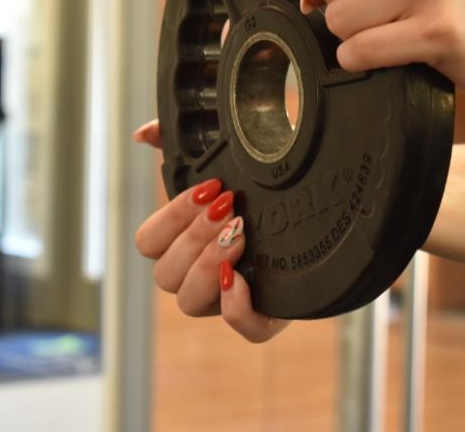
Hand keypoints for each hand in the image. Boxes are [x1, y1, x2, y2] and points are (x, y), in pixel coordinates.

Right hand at [132, 120, 289, 342]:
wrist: (320, 208)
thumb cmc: (261, 188)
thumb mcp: (226, 158)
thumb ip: (180, 142)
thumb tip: (144, 133)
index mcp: (182, 242)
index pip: (148, 242)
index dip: (170, 217)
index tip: (208, 190)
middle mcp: (198, 274)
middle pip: (165, 274)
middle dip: (194, 237)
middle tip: (228, 208)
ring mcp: (228, 298)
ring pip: (191, 303)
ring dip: (208, 265)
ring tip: (239, 234)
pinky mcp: (266, 316)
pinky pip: (245, 330)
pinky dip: (237, 309)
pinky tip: (241, 278)